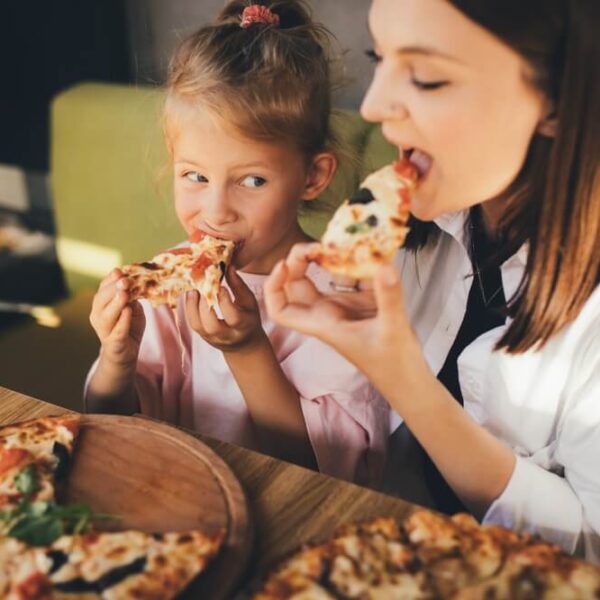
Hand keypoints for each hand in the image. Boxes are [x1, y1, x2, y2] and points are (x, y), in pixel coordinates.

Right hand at [89, 269, 145, 367]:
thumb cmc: (128, 325)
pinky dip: (122, 320)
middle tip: (125, 280)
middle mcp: (97, 316)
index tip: (120, 271)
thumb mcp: (132, 306)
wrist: (126, 351)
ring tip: (125, 293)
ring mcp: (104, 330)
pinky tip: (128, 311)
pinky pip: (117, 330)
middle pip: (101, 300)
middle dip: (113, 289)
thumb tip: (138, 278)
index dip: (110, 279)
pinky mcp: (114, 342)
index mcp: (101, 304)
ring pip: (107, 315)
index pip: (102, 288)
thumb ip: (132, 294)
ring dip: (116, 303)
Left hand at [185, 266, 265, 352]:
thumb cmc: (248, 317)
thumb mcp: (249, 302)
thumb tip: (228, 267)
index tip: (219, 286)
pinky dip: (189, 309)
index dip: (224, 301)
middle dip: (204, 305)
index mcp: (244, 326)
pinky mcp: (203, 337)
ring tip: (192, 290)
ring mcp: (213, 338)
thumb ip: (239, 286)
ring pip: (198, 326)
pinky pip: (193, 324)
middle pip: (212, 325)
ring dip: (192, 307)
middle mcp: (227, 335)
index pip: (233, 317)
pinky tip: (191, 295)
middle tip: (201, 287)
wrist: (244, 343)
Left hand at [264, 243, 424, 390]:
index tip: (284, 264)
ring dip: (329, 258)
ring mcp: (344, 306)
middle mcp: (327, 313)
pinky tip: (369, 251)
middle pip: (297, 284)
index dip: (274, 286)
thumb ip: (388, 297)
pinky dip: (357, 263)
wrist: (408, 379)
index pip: (280, 310)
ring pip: (324, 277)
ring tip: (343, 241)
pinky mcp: (362, 302)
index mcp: (322, 323)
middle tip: (319, 244)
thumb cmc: (394, 364)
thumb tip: (384, 266)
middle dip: (300, 260)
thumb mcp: (392, 328)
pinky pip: (352, 276)